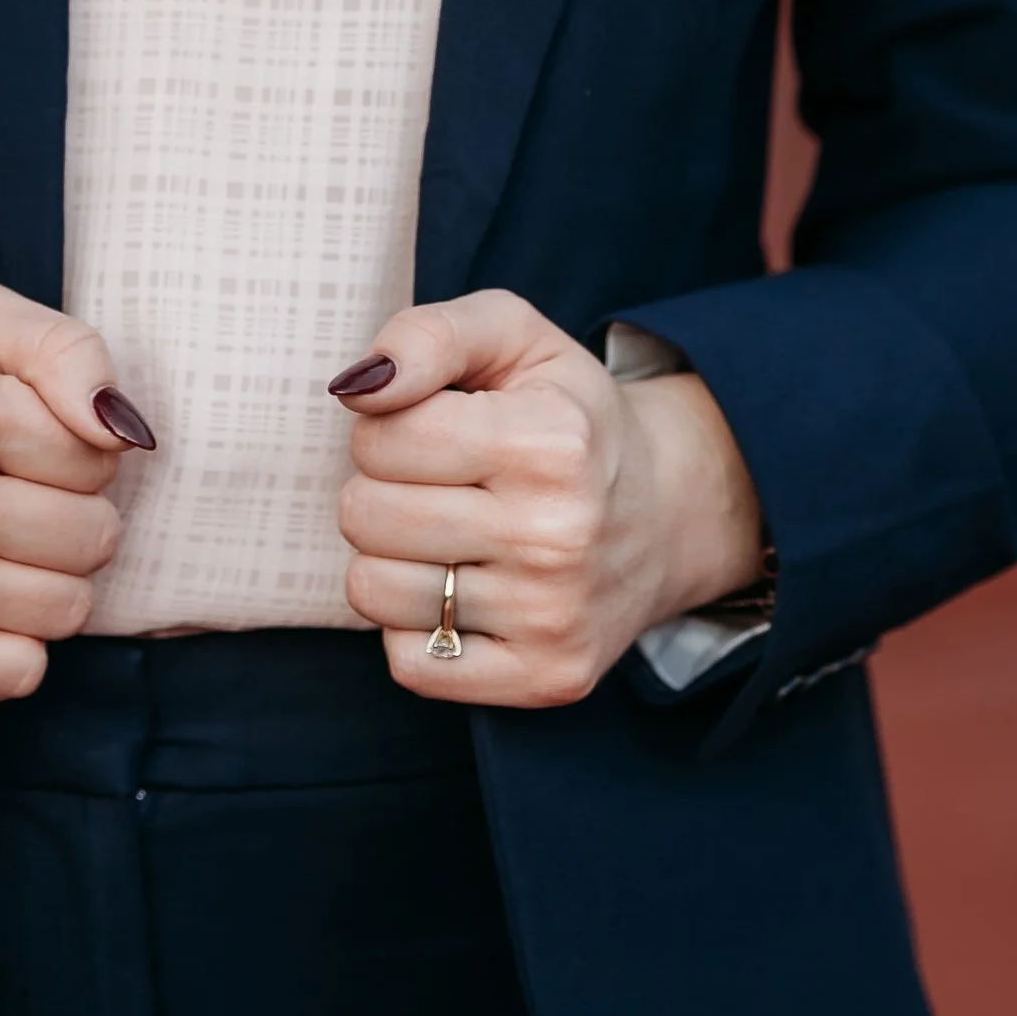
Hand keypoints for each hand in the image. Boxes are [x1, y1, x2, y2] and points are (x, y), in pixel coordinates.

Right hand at [0, 283, 153, 699]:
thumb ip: (67, 349)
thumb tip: (128, 432)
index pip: (99, 456)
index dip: (71, 442)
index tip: (15, 434)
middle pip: (94, 538)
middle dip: (69, 511)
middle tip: (5, 489)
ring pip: (69, 610)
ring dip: (46, 577)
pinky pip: (20, 673)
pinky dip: (13, 640)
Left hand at [331, 290, 766, 705]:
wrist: (660, 511)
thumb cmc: (561, 411)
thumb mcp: (510, 336)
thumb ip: (428, 335)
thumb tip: (356, 386)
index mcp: (550, 442)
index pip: (379, 437)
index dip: (386, 424)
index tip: (434, 425)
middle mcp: (557, 537)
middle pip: (365, 515)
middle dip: (381, 488)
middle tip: (438, 481)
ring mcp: (553, 618)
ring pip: (372, 591)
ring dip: (389, 557)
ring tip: (447, 534)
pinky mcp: (545, 680)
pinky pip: (408, 664)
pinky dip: (413, 626)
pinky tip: (461, 591)